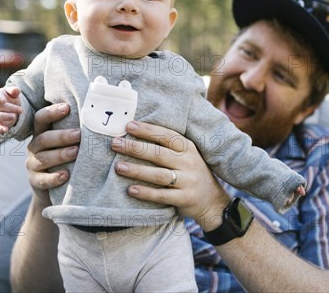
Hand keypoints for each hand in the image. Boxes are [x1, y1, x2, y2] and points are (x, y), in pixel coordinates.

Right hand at [0, 86, 22, 133]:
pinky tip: (5, 130)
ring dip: (4, 117)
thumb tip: (17, 90)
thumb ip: (13, 91)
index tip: (4, 100)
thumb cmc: (8, 98)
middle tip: (21, 110)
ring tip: (14, 117)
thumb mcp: (11, 93)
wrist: (6, 106)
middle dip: (10, 108)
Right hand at [25, 102, 80, 205]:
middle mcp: (35, 147)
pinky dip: (54, 178)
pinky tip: (66, 175)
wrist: (58, 189)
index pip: (41, 119)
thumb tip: (101, 116)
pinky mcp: (35, 181)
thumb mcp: (69, 143)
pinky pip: (43, 180)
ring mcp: (33, 165)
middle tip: (79, 134)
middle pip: (44, 138)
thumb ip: (77, 131)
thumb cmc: (68, 159)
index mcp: (42, 133)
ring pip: (43, 158)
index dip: (52, 112)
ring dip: (61, 154)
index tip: (67, 107)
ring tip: (76, 152)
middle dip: (62, 136)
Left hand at [111, 121, 230, 230]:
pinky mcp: (185, 198)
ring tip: (118, 167)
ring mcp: (188, 181)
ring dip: (137, 170)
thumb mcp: (187, 156)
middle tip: (115, 144)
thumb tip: (136, 134)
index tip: (129, 126)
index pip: (166, 135)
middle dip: (135, 148)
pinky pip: (162, 195)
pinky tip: (131, 190)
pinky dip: (146, 193)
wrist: (212, 201)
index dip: (148, 130)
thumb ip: (168, 147)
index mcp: (188, 148)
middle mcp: (189, 162)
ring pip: (158, 175)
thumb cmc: (191, 173)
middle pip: (159, 153)